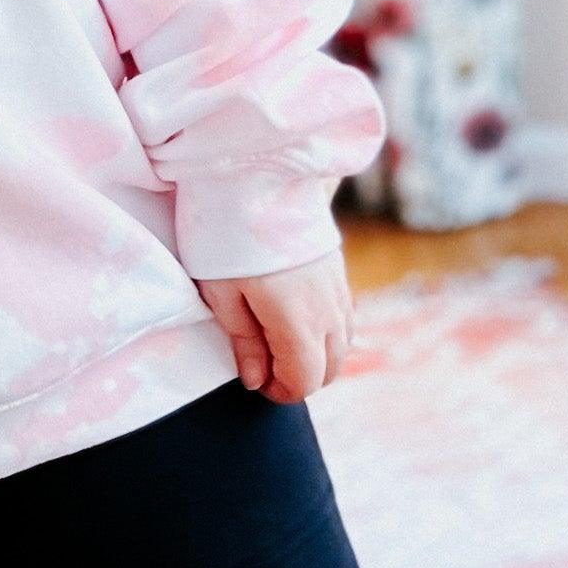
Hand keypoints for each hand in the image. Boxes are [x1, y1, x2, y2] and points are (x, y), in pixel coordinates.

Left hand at [197, 246, 353, 403]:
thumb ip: (244, 341)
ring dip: (317, 357)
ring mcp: (338, 290)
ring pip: (343, 346)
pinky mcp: (339, 271)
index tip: (256, 381)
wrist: (259, 175)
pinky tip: (300, 322)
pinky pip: (345, 319)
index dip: (281, 392)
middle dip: (300, 378)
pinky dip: (329, 333)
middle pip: (330, 369)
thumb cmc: (228, 235)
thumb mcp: (222, 293)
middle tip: (264, 366)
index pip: (304, 381)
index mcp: (297, 322)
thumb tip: (255, 380)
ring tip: (279, 344)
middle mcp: (327, 310)